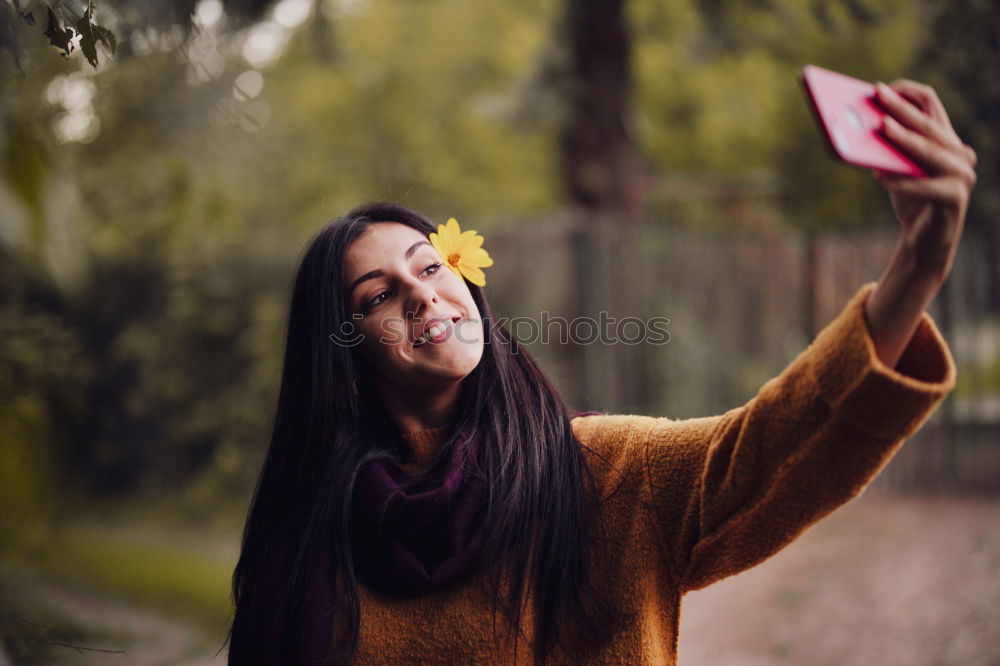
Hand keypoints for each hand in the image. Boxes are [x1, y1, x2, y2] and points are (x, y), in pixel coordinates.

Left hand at [872, 79, 976, 283]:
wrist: (922, 241)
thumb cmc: (908, 199)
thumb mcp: (895, 169)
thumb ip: (886, 149)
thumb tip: (856, 126)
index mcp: (945, 140)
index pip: (931, 103)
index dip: (906, 92)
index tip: (880, 88)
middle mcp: (958, 153)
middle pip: (928, 123)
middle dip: (900, 108)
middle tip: (877, 94)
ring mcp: (962, 176)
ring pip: (929, 150)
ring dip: (904, 138)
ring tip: (881, 127)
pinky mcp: (955, 199)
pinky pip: (925, 186)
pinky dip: (902, 181)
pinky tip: (880, 176)